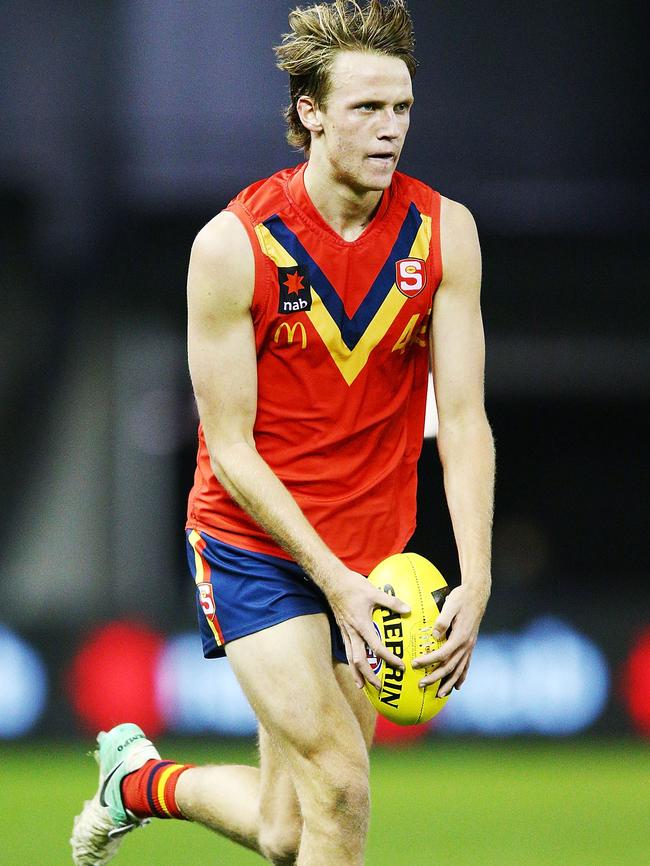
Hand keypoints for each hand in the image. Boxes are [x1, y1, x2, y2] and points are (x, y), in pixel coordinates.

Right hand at [328, 569, 409, 689]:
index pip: (376, 647)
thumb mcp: (374, 592)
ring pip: (349, 658)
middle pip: (359, 660)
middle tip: (380, 687)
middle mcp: (352, 632)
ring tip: (362, 686)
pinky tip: (354, 666)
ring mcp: (345, 632)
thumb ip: (392, 603)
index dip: (389, 658)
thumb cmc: (353, 586)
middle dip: (369, 675)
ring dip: (356, 673)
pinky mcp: (342, 629)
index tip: (400, 665)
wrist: (333, 581)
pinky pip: (346, 650)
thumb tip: (408, 610)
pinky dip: (351, 662)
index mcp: (361, 625)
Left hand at [412, 582, 488, 696]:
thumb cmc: (461, 598)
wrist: (477, 594)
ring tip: (439, 694)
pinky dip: (461, 677)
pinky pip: (466, 665)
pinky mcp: (470, 645)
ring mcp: (469, 646)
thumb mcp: (451, 604)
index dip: (428, 661)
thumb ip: (443, 620)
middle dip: (435, 677)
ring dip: (449, 683)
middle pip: (450, 667)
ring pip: (459, 670)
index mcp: (460, 636)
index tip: (414, 664)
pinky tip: (457, 686)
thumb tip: (434, 634)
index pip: (442, 654)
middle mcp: (466, 645)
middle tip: (420, 684)